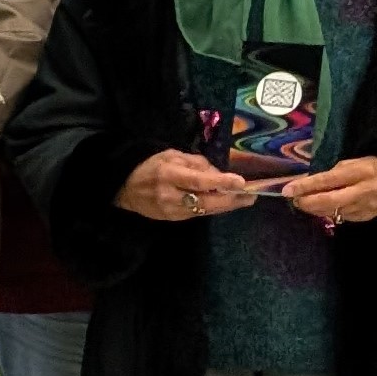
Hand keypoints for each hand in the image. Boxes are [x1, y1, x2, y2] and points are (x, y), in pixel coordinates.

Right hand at [115, 148, 254, 221]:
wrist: (125, 188)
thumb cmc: (150, 165)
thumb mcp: (172, 156)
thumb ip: (197, 164)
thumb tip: (220, 175)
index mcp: (169, 175)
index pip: (198, 181)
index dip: (221, 183)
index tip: (240, 182)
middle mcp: (170, 196)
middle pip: (206, 202)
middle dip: (230, 200)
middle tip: (251, 196)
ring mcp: (171, 211)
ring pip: (204, 210)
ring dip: (225, 206)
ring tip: (243, 200)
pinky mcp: (172, 219)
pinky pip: (197, 214)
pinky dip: (212, 208)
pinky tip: (224, 203)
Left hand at [277, 153, 376, 224]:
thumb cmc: (375, 167)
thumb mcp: (356, 162)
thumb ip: (335, 173)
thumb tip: (311, 183)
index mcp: (359, 172)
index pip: (327, 180)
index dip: (306, 186)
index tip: (287, 190)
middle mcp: (362, 191)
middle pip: (329, 201)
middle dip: (307, 202)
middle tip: (294, 200)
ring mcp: (365, 207)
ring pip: (334, 212)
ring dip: (315, 209)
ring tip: (305, 203)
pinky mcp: (366, 217)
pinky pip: (342, 217)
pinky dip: (330, 213)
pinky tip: (323, 208)